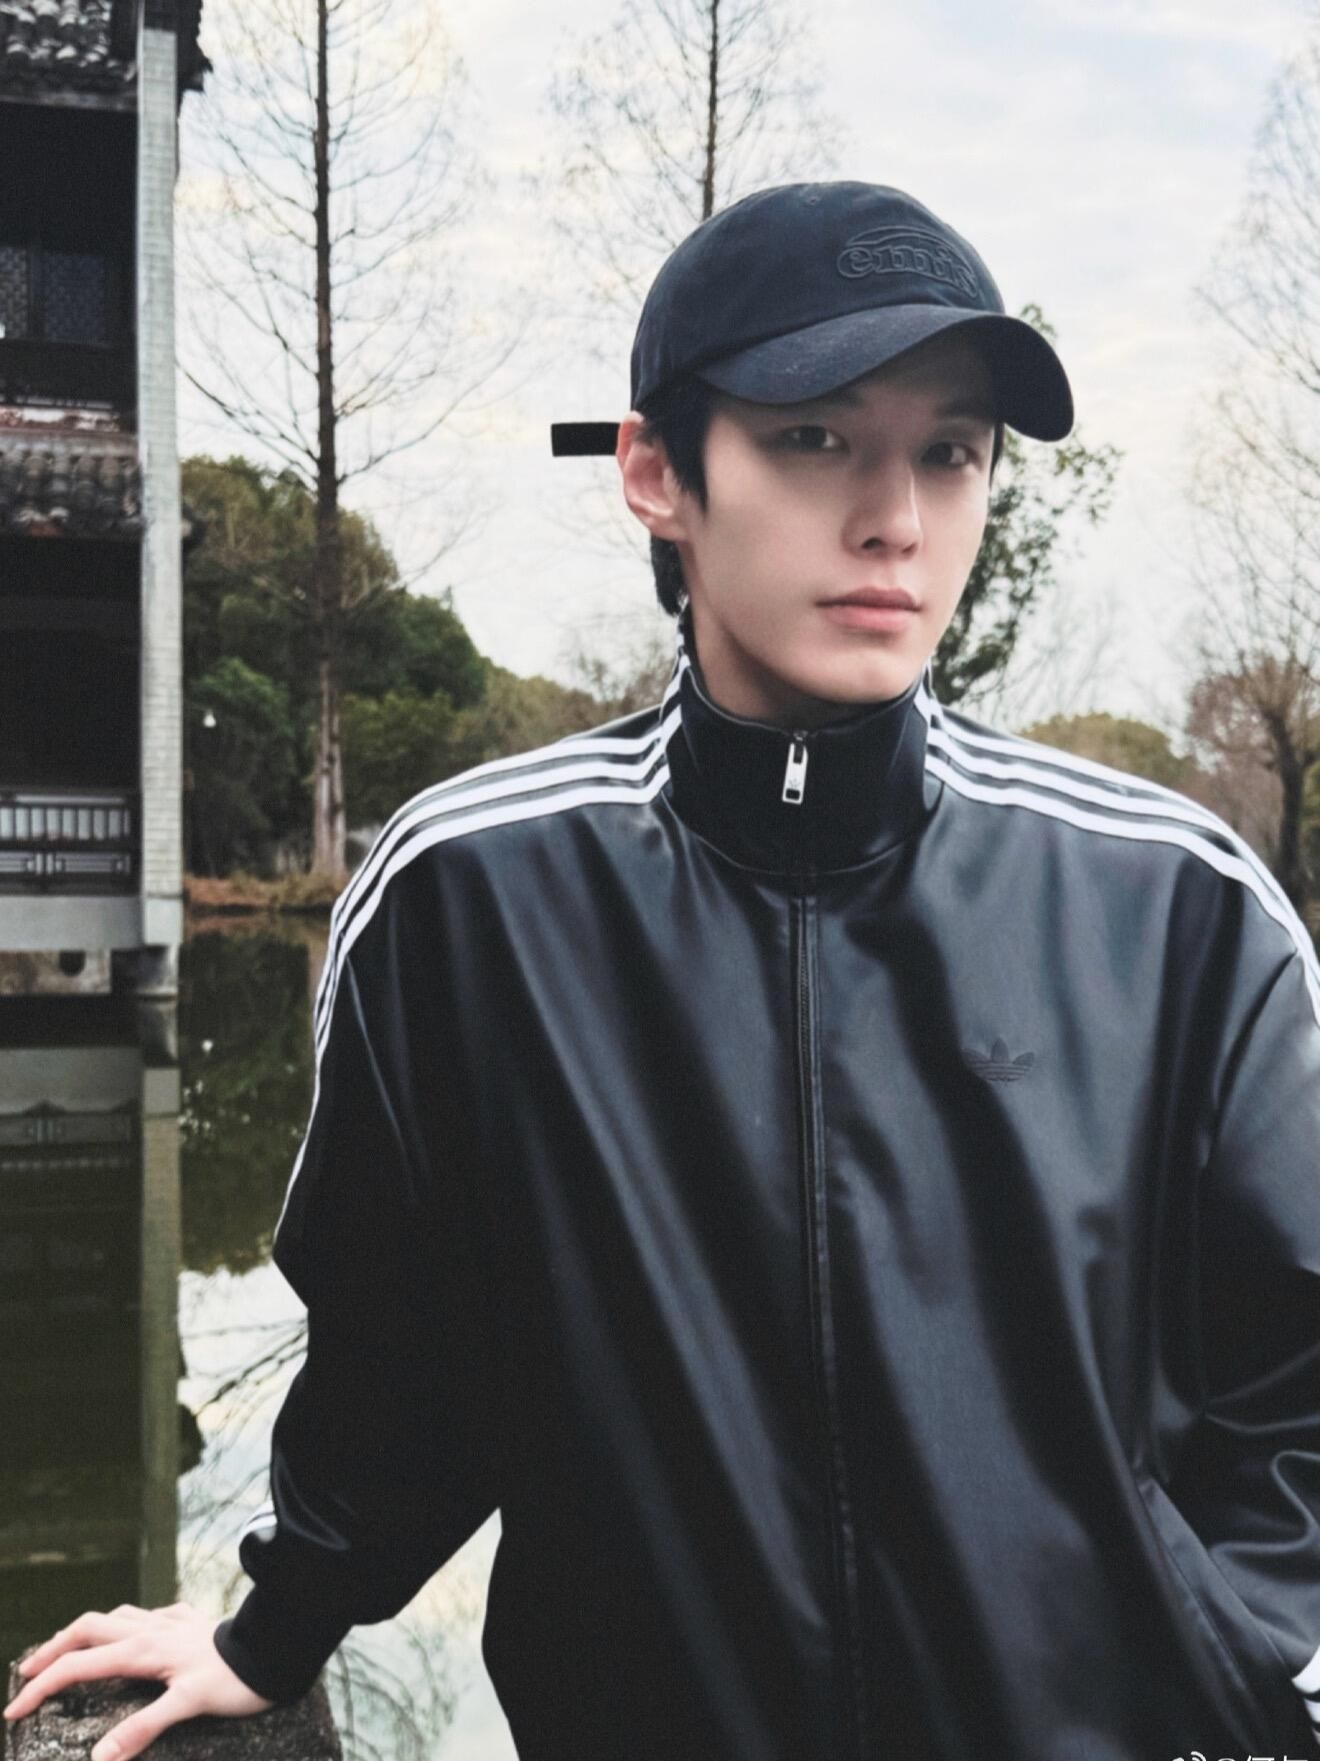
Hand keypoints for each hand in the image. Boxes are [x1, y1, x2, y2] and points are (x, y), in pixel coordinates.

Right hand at [3, 1603, 274, 1760]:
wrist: (276, 1646)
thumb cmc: (234, 1679)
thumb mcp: (187, 1706)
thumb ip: (142, 1729)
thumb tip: (99, 1758)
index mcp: (142, 1649)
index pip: (78, 1666)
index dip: (42, 1686)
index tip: (14, 1709)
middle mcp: (150, 1629)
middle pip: (86, 1628)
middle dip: (52, 1648)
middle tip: (28, 1673)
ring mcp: (169, 1621)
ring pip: (114, 1616)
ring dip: (84, 1632)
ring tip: (67, 1650)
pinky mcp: (188, 1621)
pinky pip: (146, 1616)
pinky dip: (124, 1625)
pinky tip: (129, 1634)